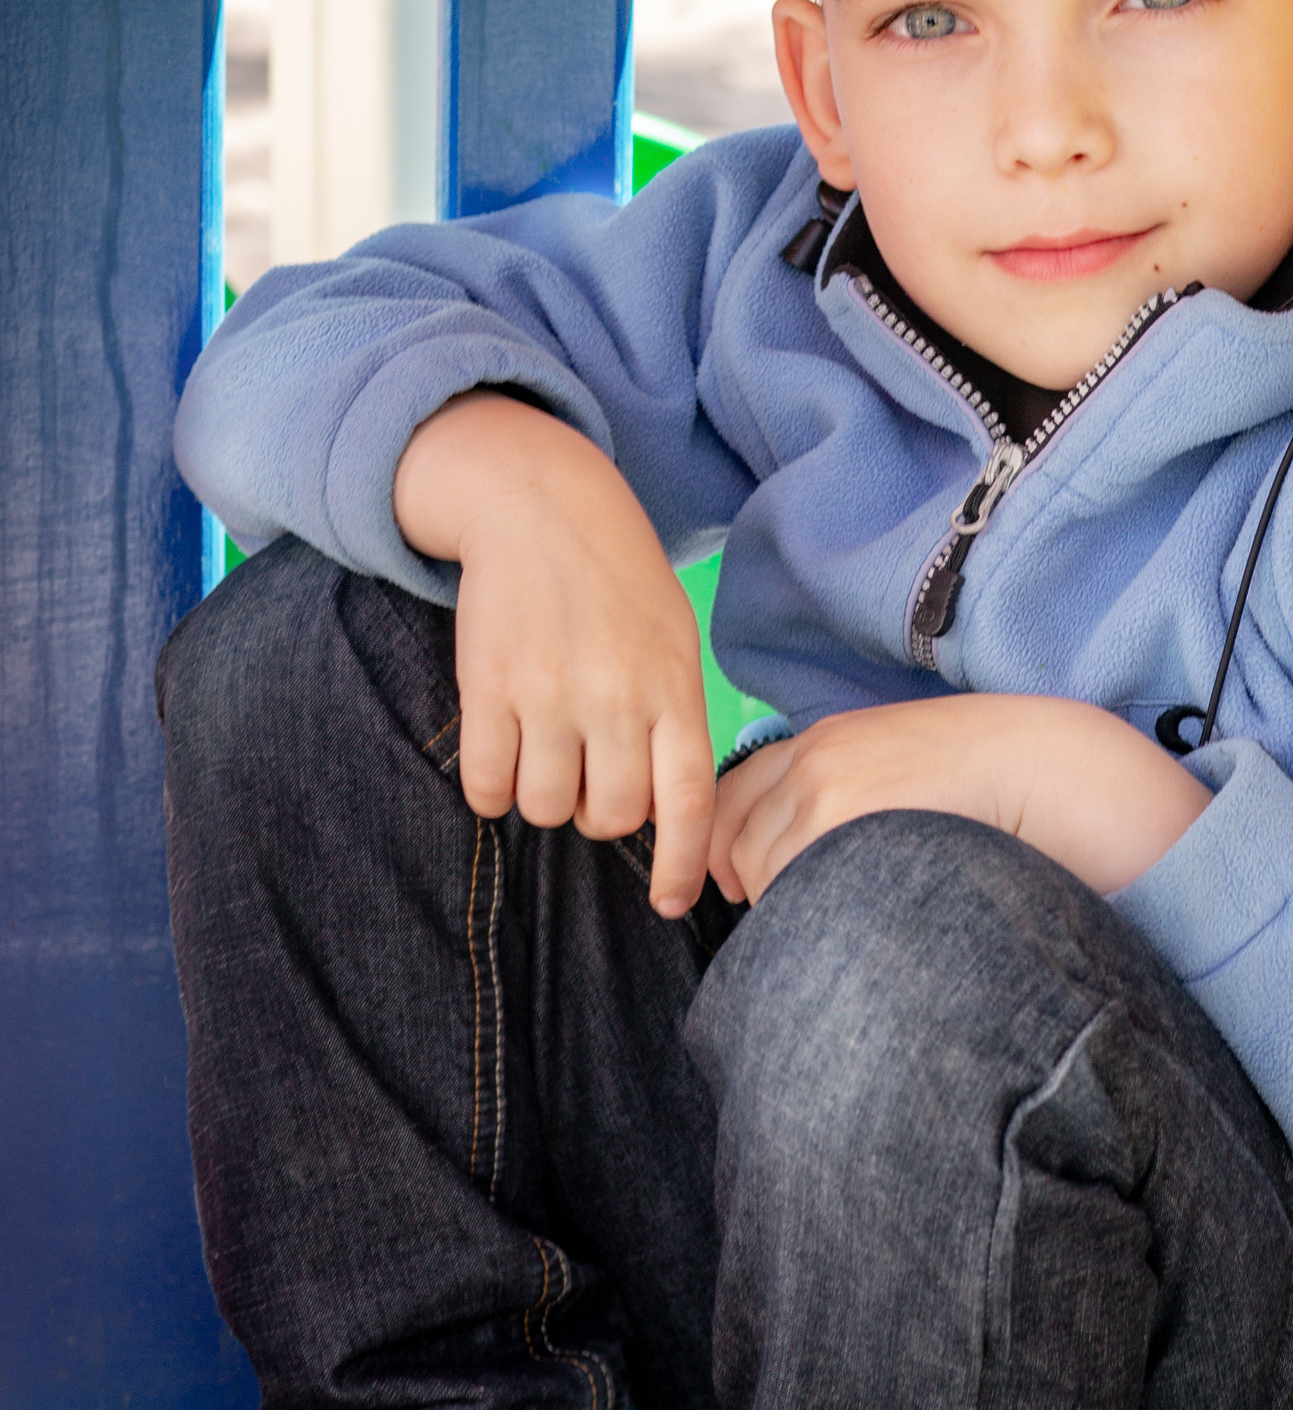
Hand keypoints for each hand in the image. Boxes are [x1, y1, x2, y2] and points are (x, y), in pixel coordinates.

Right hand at [394, 392, 717, 917]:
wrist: (542, 506)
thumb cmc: (619, 584)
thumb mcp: (674, 641)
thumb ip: (676, 721)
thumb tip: (668, 816)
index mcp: (674, 688)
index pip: (688, 803)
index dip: (683, 865)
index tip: (674, 903)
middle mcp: (616, 696)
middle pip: (610, 818)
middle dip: (599, 814)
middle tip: (589, 773)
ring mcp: (549, 693)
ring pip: (544, 808)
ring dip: (544, 798)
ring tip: (547, 750)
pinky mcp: (488, 687)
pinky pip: (488, 787)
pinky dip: (493, 789)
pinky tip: (504, 754)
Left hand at [709, 692, 1209, 909]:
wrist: (1036, 768)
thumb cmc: (985, 780)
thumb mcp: (900, 763)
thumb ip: (848, 792)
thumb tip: (809, 858)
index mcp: (821, 742)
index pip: (732, 798)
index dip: (727, 849)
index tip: (737, 885)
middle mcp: (811, 762)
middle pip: (738, 843)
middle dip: (755, 888)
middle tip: (794, 921)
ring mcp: (823, 792)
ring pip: (762, 874)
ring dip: (784, 908)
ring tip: (837, 926)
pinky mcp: (841, 825)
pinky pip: (791, 889)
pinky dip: (807, 917)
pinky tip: (849, 928)